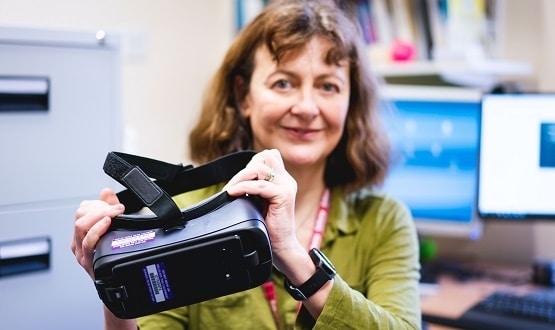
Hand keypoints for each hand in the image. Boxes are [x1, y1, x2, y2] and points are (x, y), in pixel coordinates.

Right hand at [71, 188, 124, 278]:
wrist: (117, 283)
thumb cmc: (114, 255)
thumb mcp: (114, 227)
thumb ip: (109, 208)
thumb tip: (106, 191)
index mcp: (82, 232)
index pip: (82, 210)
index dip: (98, 204)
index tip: (114, 205)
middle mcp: (78, 242)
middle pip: (80, 216)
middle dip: (100, 208)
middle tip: (117, 209)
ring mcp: (81, 252)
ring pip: (81, 226)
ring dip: (99, 216)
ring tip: (114, 214)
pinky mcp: (87, 262)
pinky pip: (87, 243)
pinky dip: (97, 230)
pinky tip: (107, 224)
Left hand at [223, 149, 303, 271]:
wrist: (282, 247)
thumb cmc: (269, 229)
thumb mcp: (259, 203)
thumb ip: (254, 188)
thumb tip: (235, 181)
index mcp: (283, 180)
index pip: (268, 156)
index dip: (251, 164)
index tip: (238, 181)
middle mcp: (287, 180)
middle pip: (265, 156)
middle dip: (245, 168)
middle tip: (232, 186)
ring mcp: (287, 186)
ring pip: (261, 167)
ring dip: (241, 176)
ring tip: (231, 189)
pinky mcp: (284, 195)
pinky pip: (260, 185)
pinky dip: (243, 187)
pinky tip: (233, 193)